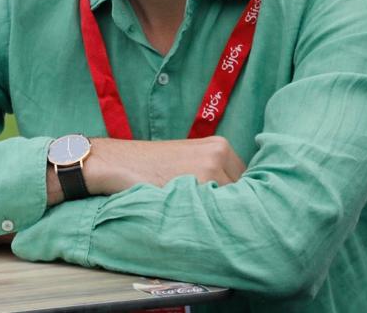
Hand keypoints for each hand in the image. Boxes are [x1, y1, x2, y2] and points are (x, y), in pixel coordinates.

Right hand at [47, 136, 244, 205]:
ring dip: (225, 215)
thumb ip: (215, 174)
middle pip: (246, 191)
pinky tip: (198, 222)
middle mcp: (220, 153)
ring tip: (204, 221)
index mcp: (220, 145)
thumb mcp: (188, 161)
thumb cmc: (150, 166)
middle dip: (235, 207)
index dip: (240, 198)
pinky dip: (212, 218)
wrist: (117, 163)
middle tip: (216, 219)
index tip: (229, 210)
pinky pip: (218, 209)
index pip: (248, 180)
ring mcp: (211, 167)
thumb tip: (241, 201)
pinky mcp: (199, 181)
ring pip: (235, 202)